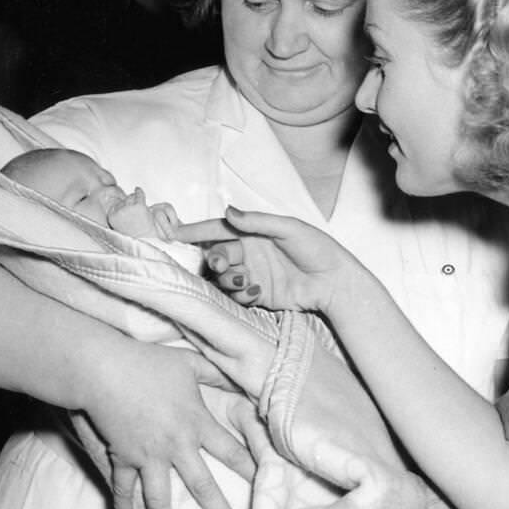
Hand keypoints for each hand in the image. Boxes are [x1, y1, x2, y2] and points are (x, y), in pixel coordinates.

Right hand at [81, 341, 255, 508]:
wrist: (105, 370)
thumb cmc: (149, 363)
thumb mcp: (190, 363)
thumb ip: (216, 373)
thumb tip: (240, 376)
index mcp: (196, 424)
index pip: (231, 450)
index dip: (249, 467)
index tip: (265, 486)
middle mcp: (175, 446)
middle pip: (203, 487)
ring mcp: (147, 456)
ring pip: (159, 500)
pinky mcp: (121, 457)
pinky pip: (123, 486)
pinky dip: (124, 503)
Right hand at [107, 189, 158, 237]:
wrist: (146, 242)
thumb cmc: (134, 236)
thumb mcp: (120, 227)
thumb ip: (117, 217)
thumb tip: (114, 206)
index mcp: (112, 217)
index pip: (115, 206)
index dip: (121, 207)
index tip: (125, 209)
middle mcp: (118, 212)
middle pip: (123, 201)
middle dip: (129, 204)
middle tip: (135, 214)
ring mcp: (129, 208)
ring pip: (131, 197)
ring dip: (135, 201)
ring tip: (139, 213)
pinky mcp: (139, 206)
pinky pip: (139, 195)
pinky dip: (139, 191)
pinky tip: (138, 189)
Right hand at [176, 207, 358, 311]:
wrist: (334, 282)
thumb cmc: (317, 249)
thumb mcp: (289, 229)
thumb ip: (257, 222)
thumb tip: (229, 211)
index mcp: (253, 232)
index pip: (218, 229)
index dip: (195, 231)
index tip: (174, 234)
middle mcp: (248, 252)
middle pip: (216, 255)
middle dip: (214, 260)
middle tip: (223, 265)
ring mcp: (251, 274)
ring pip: (222, 278)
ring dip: (228, 280)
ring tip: (246, 282)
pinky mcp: (257, 295)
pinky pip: (235, 296)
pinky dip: (240, 295)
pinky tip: (257, 293)